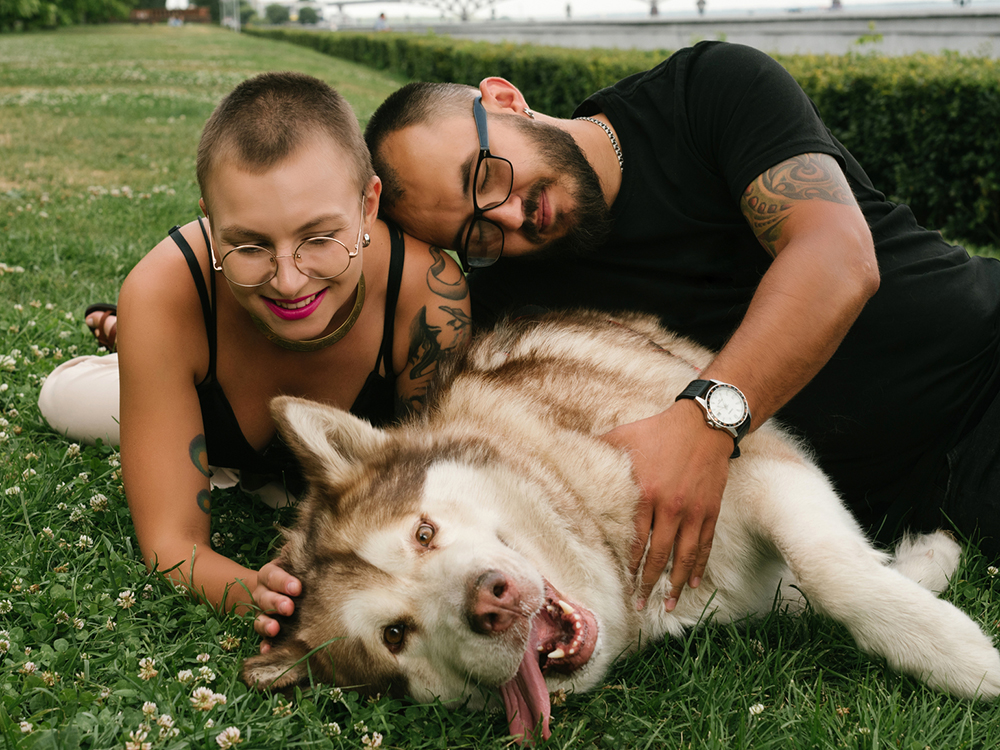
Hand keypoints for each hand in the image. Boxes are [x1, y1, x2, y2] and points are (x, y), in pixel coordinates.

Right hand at [252, 560, 300, 651]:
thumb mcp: (289, 559)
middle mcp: (261, 593)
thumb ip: (295, 551)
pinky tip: (267, 651)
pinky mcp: (262, 629)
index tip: (298, 587)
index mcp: (269, 575)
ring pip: (259, 618)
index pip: (273, 575)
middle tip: (289, 608)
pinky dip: (263, 645)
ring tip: (275, 629)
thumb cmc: (286, 573)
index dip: (283, 581)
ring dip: (266, 624)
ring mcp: (259, 612)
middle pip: (265, 597)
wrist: (259, 589)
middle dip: (276, 602)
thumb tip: (308, 538)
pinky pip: (260, 639)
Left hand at [601, 401, 731, 611]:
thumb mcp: (623, 435)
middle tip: (640, 604)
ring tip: (668, 605)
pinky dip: (699, 566)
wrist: (704, 422)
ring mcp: (693, 511)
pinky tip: (694, 583)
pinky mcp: (711, 510)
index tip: (623, 581)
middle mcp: (670, 508)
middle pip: (658, 555)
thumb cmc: (659, 429)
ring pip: (684, 556)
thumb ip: (598, 448)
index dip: (629, 563)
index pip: (636, 539)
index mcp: (645, 493)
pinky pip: (705, 545)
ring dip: (676, 583)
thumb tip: (566, 449)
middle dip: (648, 582)